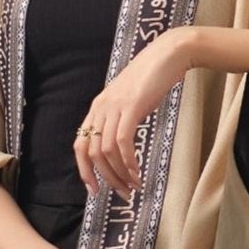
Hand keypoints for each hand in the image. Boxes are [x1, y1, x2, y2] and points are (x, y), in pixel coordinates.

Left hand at [75, 27, 198, 200]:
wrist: (168, 54)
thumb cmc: (153, 78)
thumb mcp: (130, 100)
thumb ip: (122, 118)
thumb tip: (122, 144)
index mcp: (98, 107)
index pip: (80, 144)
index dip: (84, 170)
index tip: (94, 189)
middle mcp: (101, 108)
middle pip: (91, 152)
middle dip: (105, 178)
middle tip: (121, 193)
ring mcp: (114, 107)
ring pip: (106, 151)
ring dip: (119, 174)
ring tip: (132, 186)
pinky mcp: (131, 107)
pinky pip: (122, 142)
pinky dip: (128, 162)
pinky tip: (137, 172)